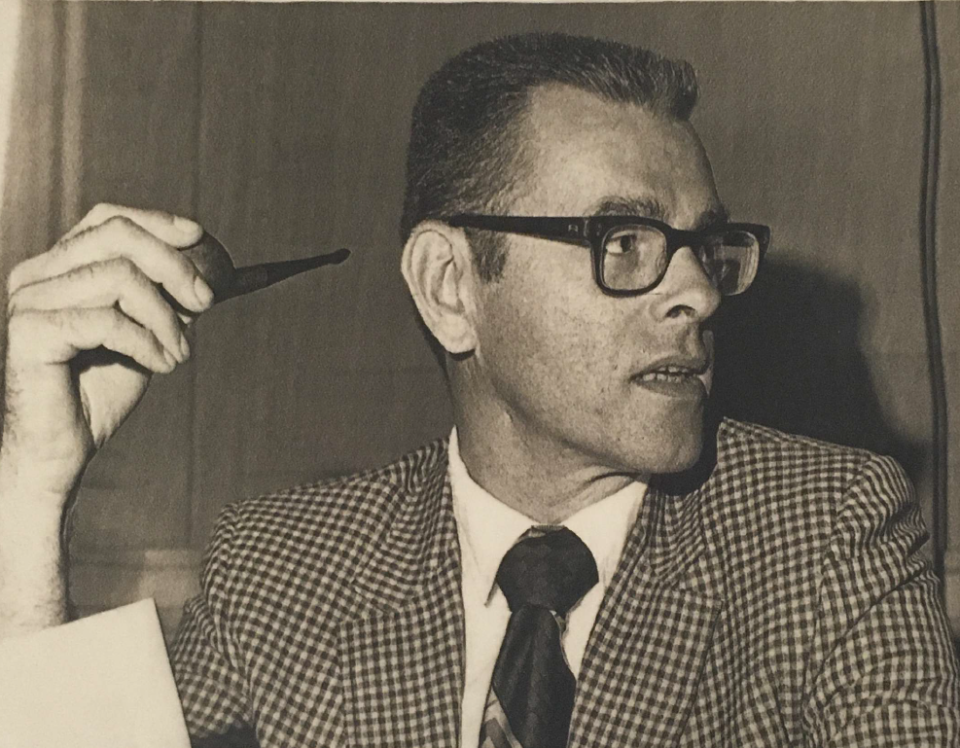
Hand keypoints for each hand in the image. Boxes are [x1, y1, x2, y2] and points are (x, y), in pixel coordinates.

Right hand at [0, 204, 215, 504]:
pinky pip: (107, 320)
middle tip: (207, 301)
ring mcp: (29, 300)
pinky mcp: (31, 332)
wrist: (64, 448)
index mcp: (59, 266)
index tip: (202, 238)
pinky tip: (161, 365)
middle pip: (116, 235)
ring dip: (165, 317)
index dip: (160, 223)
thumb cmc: (102, 389)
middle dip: (174, 264)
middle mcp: (37, 274)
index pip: (110, 219)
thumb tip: (215, 264)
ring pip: (119, 276)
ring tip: (180, 353)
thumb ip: (170, 296)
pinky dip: (147, 342)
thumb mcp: (149, 331)